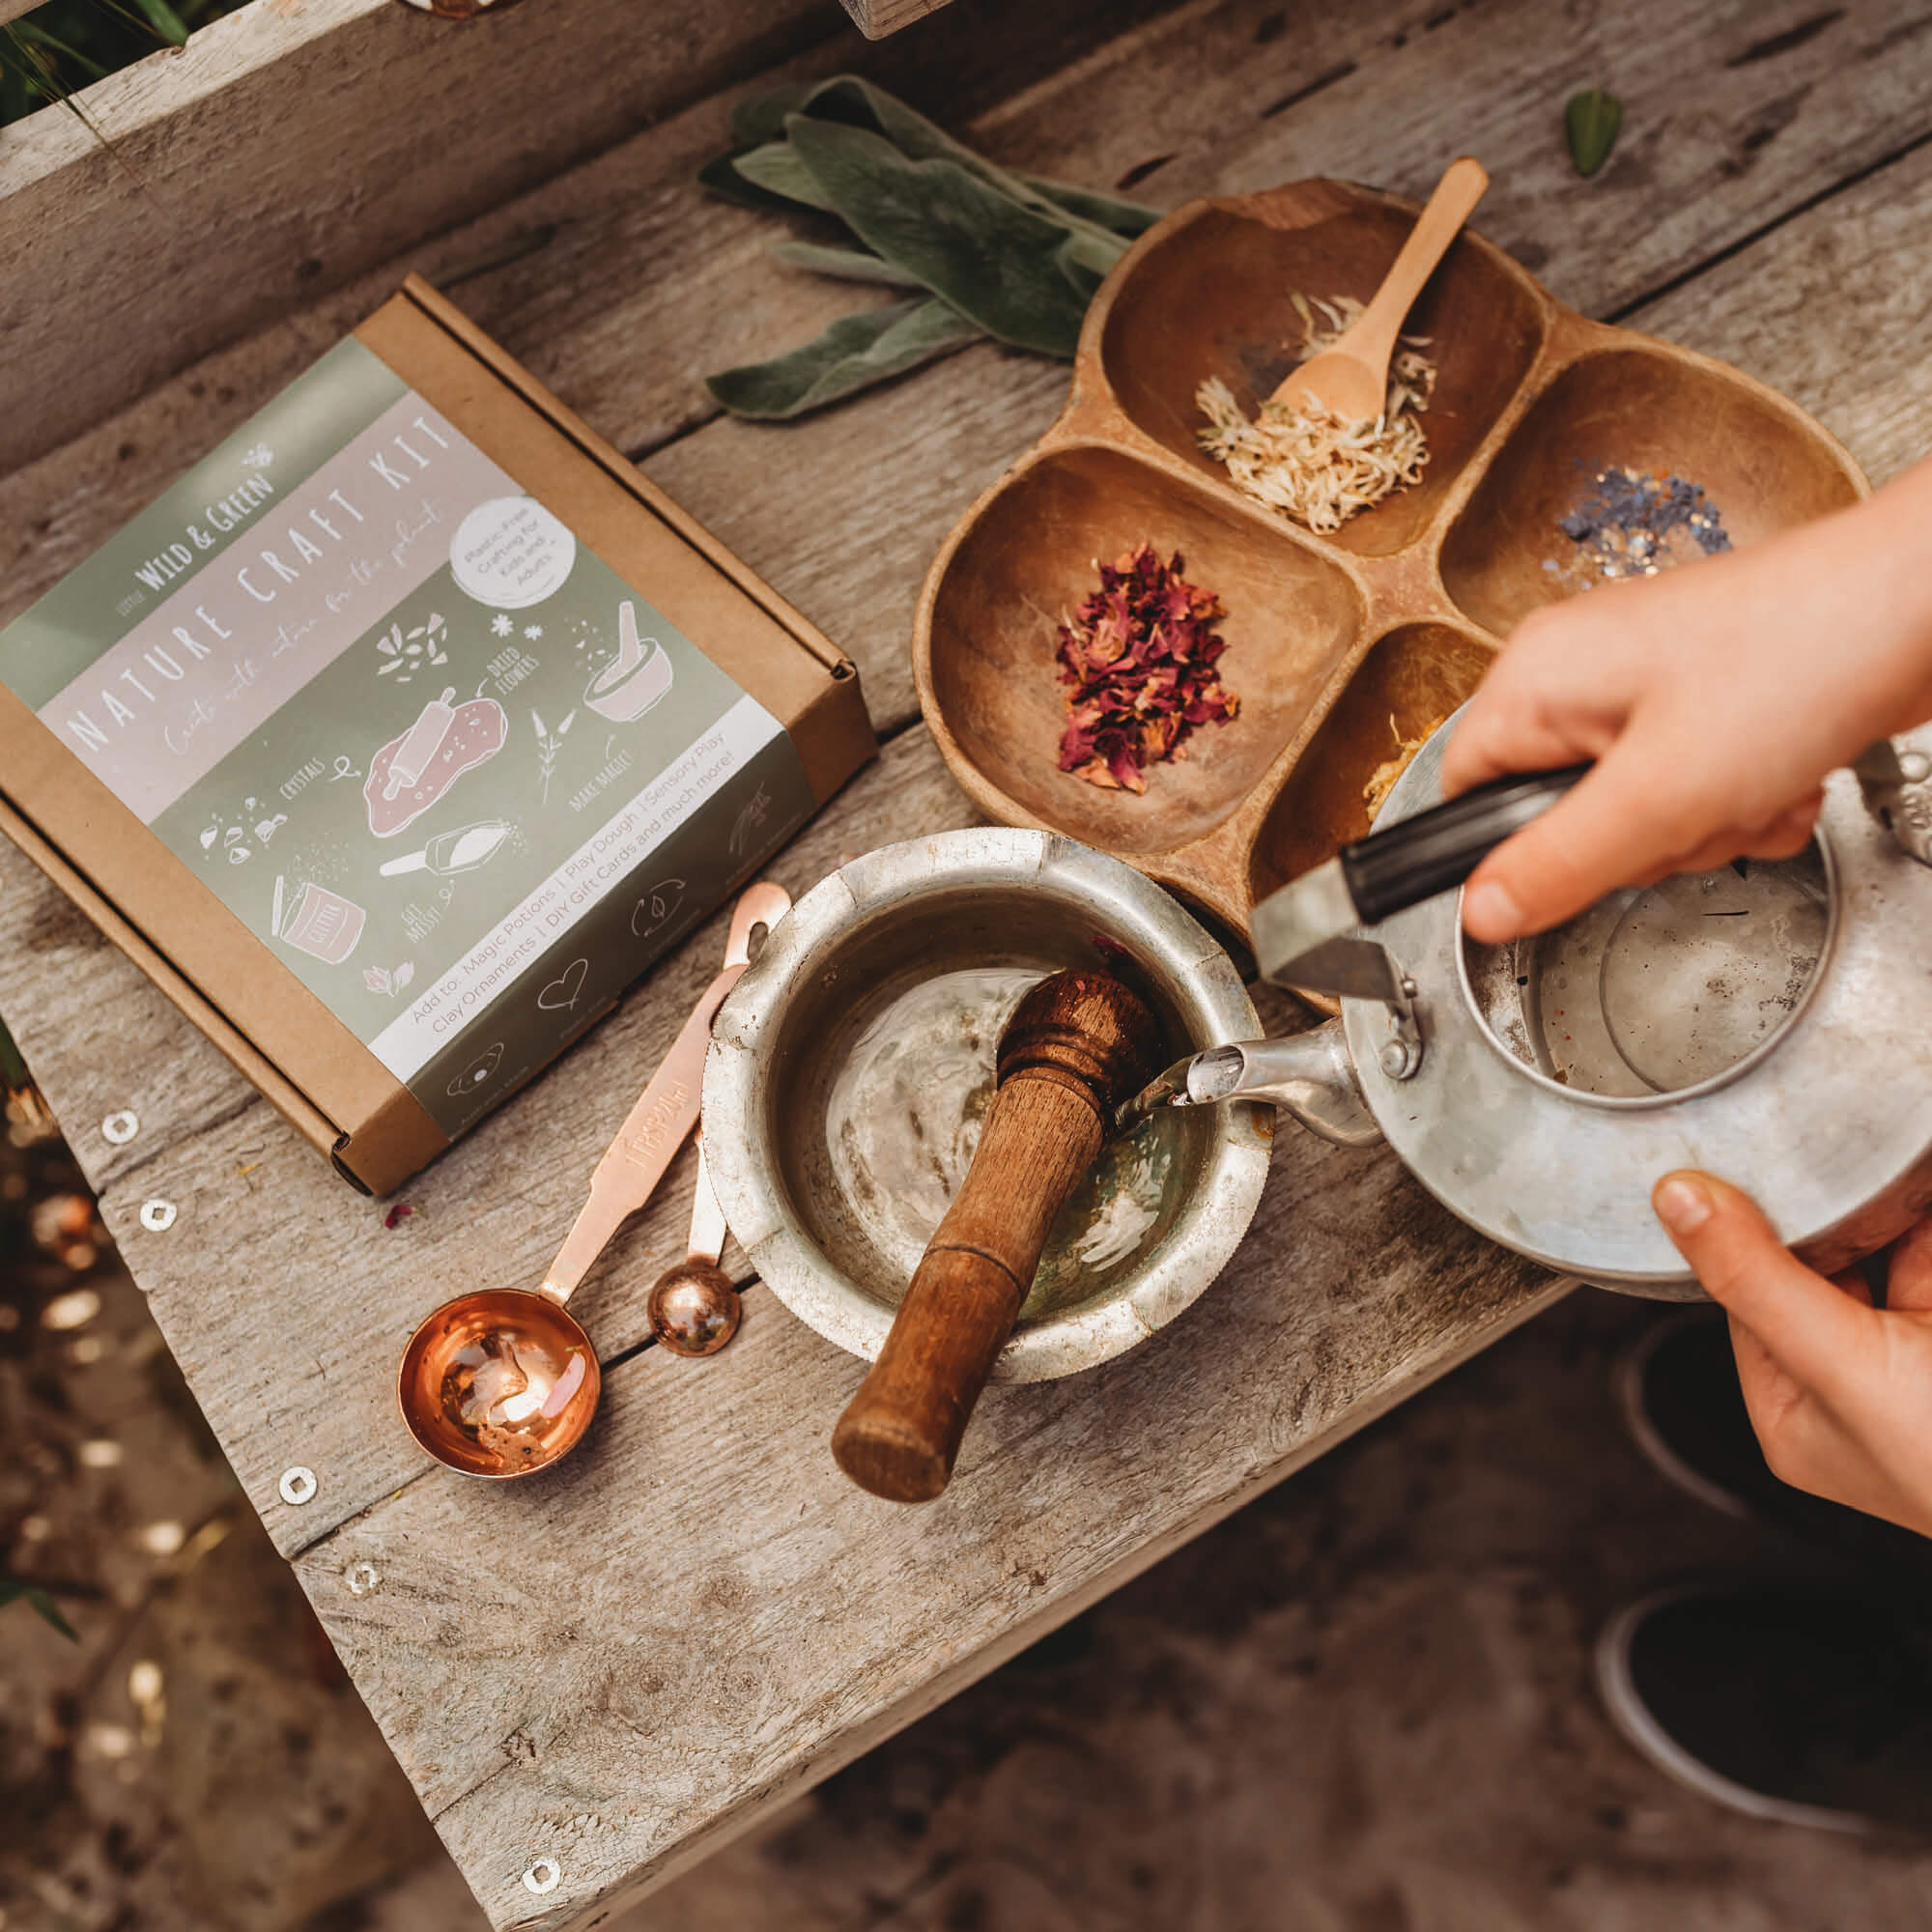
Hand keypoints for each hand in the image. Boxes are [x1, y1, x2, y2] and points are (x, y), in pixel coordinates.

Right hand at [1442, 457, 1931, 942]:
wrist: (1922, 607)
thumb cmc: (1801, 658)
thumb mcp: (1659, 795)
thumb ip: (1557, 863)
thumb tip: (1479, 914)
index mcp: (1537, 678)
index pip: (1466, 794)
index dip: (1515, 850)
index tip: (1579, 864)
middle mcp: (1582, 674)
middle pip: (1561, 816)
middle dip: (1643, 840)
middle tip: (1692, 809)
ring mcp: (1648, 686)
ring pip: (1639, 814)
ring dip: (1706, 825)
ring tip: (1751, 784)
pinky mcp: (1709, 702)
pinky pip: (1697, 791)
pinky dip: (1745, 801)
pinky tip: (1782, 774)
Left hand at [1654, 1172, 1931, 1538]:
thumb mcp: (1842, 1362)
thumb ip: (1758, 1279)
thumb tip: (1677, 1201)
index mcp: (1799, 1411)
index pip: (1748, 1296)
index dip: (1749, 1230)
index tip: (1746, 1161)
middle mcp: (1857, 1388)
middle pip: (1827, 1267)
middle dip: (1841, 1208)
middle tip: (1830, 1140)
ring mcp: (1920, 1363)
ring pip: (1897, 1258)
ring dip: (1896, 1208)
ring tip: (1883, 1156)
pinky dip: (1923, 1220)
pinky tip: (1915, 1181)